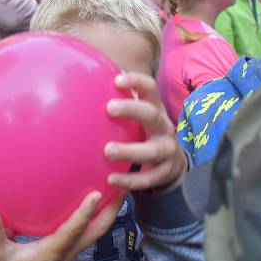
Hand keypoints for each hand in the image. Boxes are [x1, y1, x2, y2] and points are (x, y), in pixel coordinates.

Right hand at [0, 191, 121, 260]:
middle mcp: (67, 251)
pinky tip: (96, 194)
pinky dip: (97, 213)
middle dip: (113, 207)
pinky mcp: (69, 248)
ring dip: (110, 208)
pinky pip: (89, 229)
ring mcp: (71, 250)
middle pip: (99, 229)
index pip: (73, 231)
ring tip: (118, 183)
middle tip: (125, 181)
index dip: (85, 213)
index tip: (97, 193)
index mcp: (51, 253)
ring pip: (98, 229)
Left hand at [105, 73, 187, 191]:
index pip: (150, 89)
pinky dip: (130, 180)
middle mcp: (164, 127)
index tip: (117, 80)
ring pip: (152, 151)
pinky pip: (148, 178)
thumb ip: (120, 102)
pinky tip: (111, 180)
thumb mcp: (138, 117)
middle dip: (132, 110)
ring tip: (107, 151)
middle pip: (152, 114)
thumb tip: (88, 81)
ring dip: (129, 150)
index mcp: (155, 109)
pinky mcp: (165, 172)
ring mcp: (167, 150)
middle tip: (109, 108)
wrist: (172, 163)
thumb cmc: (145, 132)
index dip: (136, 82)